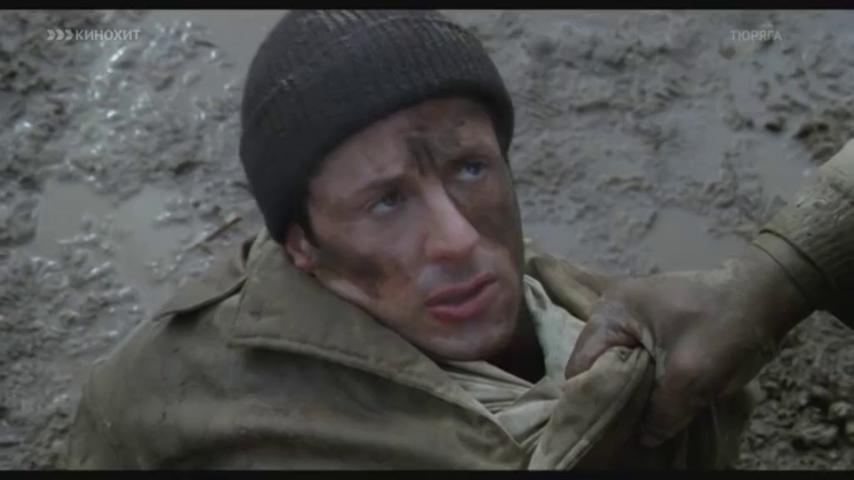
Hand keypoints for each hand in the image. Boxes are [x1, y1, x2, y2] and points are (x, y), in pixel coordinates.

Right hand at [564, 246, 811, 445]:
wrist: (766, 294)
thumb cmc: (725, 324)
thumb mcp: (694, 375)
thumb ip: (663, 411)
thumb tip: (645, 437)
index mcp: (611, 311)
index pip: (580, 364)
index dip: (590, 398)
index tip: (605, 427)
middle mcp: (612, 310)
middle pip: (595, 365)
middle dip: (609, 395)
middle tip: (625, 425)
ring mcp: (631, 316)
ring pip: (615, 364)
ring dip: (628, 391)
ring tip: (640, 417)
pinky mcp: (650, 325)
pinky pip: (633, 359)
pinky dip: (641, 381)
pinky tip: (653, 401)